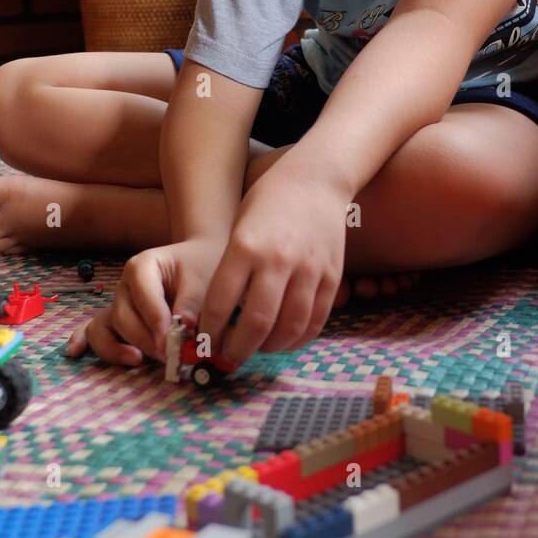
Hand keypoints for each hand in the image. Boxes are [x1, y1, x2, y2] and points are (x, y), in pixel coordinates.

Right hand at [65, 239, 222, 366]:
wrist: (199, 261)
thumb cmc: (201, 268)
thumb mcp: (204, 279)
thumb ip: (192, 303)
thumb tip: (184, 329)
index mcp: (142, 267)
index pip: (143, 297)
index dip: (156, 322)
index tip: (172, 342)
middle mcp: (124, 286)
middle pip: (123, 318)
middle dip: (145, 340)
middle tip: (169, 355)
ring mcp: (117, 303)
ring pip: (105, 328)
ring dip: (118, 348)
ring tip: (137, 360)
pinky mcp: (116, 319)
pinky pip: (94, 330)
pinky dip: (83, 340)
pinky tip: (75, 352)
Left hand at [199, 166, 349, 365]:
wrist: (315, 179)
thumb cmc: (268, 202)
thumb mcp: (238, 228)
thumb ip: (232, 271)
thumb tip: (220, 319)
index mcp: (246, 247)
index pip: (221, 304)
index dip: (210, 332)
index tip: (205, 343)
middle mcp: (278, 260)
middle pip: (256, 324)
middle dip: (237, 350)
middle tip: (227, 358)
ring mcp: (310, 269)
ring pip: (289, 328)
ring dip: (269, 348)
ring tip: (256, 350)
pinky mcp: (332, 275)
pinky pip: (316, 320)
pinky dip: (298, 339)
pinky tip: (284, 340)